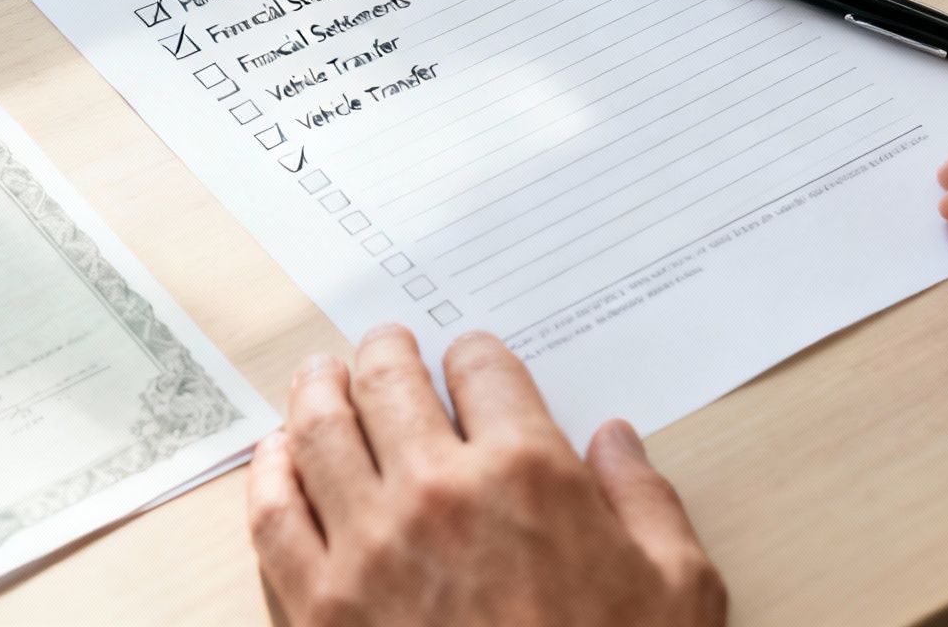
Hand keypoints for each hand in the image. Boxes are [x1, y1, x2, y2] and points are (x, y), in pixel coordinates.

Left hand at [246, 326, 725, 626]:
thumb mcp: (678, 590)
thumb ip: (647, 503)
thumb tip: (617, 443)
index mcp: (527, 475)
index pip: (485, 372)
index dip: (475, 356)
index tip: (469, 358)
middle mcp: (438, 494)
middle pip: (389, 384)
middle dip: (387, 353)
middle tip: (385, 346)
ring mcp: (367, 549)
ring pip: (320, 433)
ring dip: (318, 391)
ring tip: (320, 377)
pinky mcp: (318, 608)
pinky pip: (275, 517)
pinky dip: (270, 474)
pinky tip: (276, 457)